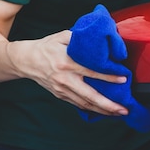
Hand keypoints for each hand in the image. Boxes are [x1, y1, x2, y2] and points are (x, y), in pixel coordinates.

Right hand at [8, 30, 128, 116]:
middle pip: (90, 96)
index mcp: (67, 63)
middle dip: (108, 104)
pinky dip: (92, 109)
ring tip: (118, 113)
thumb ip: (80, 37)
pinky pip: (78, 104)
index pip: (92, 72)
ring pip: (85, 104)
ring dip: (102, 110)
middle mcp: (65, 79)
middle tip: (123, 109)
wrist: (26, 60)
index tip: (123, 79)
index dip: (108, 77)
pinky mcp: (60, 95)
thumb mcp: (63, 36)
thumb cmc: (46, 47)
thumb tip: (100, 36)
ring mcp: (62, 90)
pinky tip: (103, 110)